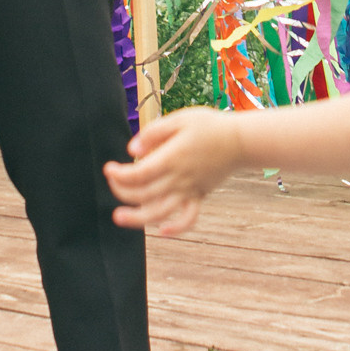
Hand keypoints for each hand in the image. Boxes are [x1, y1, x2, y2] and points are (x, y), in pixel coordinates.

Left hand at [106, 107, 250, 236]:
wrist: (240, 140)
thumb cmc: (209, 126)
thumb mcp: (179, 119)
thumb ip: (154, 132)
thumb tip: (132, 149)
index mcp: (172, 158)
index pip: (139, 174)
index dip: (119, 175)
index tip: (109, 168)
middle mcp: (179, 179)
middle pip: (144, 194)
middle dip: (122, 191)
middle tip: (112, 181)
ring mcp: (190, 190)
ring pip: (161, 212)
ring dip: (137, 218)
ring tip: (119, 217)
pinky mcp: (199, 196)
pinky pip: (189, 219)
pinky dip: (176, 228)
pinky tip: (162, 231)